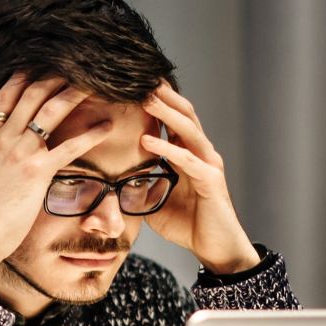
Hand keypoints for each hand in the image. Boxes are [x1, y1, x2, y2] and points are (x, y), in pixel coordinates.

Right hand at [0, 74, 111, 295]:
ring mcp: (20, 153)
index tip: (40, 65)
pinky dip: (90, 134)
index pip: (5, 96)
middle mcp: (3, 139)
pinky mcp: (37, 172)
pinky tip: (106, 127)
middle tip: (75, 66)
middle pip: (31, 95)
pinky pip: (70, 147)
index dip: (24, 77)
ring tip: (95, 83)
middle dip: (54, 76)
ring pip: (51, 112)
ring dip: (74, 93)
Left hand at [140, 83, 260, 274]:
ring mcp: (208, 165)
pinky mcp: (211, 181)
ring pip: (188, 129)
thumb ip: (139, 186)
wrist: (215, 249)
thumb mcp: (154, 202)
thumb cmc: (188, 225)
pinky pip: (187, 160)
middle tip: (140, 77)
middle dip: (163, 96)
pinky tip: (147, 140)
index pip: (174, 120)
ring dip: (166, 112)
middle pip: (184, 114)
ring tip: (145, 97)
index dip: (158, 102)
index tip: (134, 85)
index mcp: (189, 154)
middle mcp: (201, 154)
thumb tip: (111, 181)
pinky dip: (167, 148)